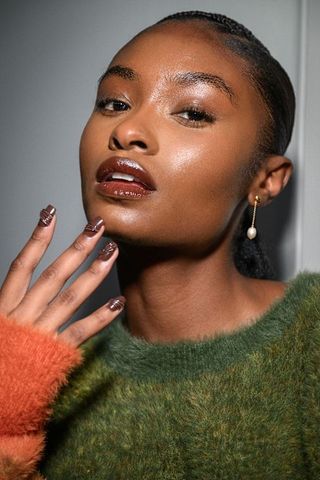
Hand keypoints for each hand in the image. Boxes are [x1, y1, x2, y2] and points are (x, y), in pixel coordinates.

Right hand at [0, 205, 124, 346]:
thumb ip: (9, 299)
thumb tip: (18, 277)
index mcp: (4, 307)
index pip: (22, 265)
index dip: (37, 239)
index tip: (50, 215)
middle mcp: (24, 315)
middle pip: (53, 275)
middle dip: (76, 249)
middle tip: (96, 227)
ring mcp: (42, 333)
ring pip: (70, 297)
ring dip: (93, 273)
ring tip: (112, 252)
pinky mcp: (56, 353)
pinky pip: (81, 332)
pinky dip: (101, 317)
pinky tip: (119, 301)